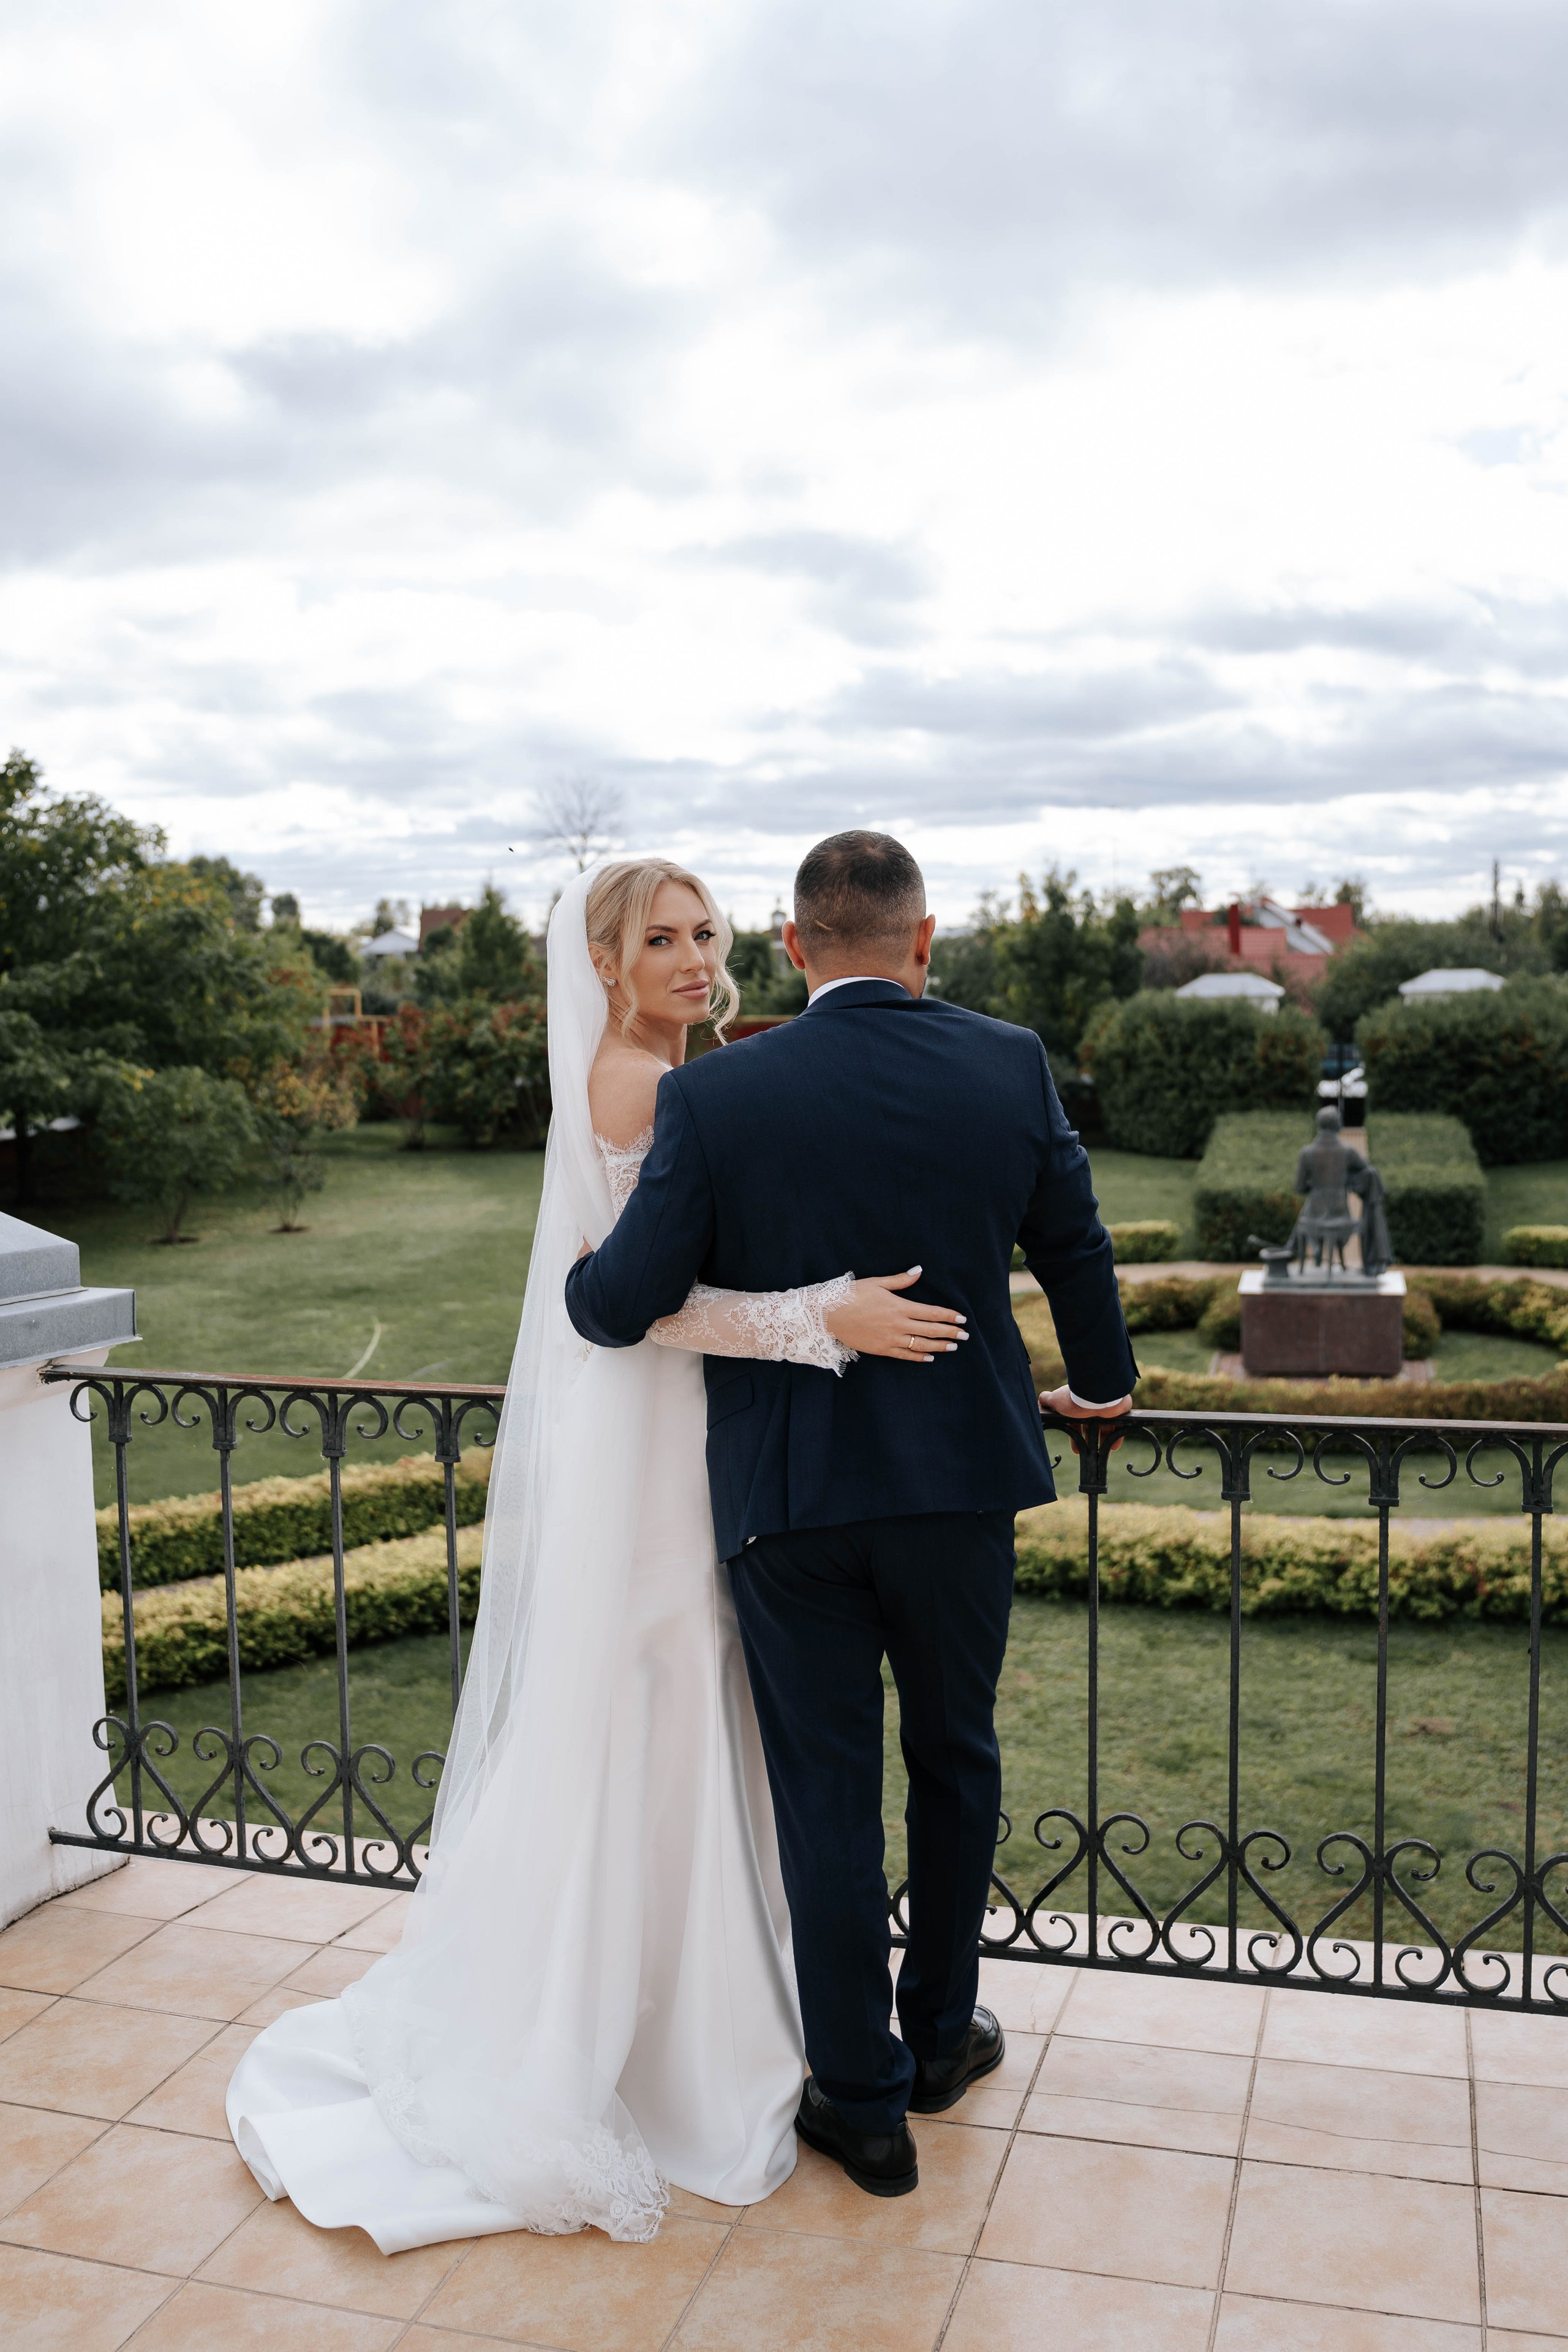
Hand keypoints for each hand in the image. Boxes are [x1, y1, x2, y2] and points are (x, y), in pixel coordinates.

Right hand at [824, 1268, 968, 1362]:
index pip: (931, 1313)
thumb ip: (900, 1280)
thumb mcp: (877, 1283)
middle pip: (931, 1330)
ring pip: (921, 1345)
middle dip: (951, 1332)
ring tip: (953, 1346)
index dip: (948, 1316)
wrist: (829, 1314)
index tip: (962, 1318)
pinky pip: (905, 1355)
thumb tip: (919, 1271)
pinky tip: (930, 1357)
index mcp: (899, 1307)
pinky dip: (919, 1357)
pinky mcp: (881, 1350)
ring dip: (940, 1346)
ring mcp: (890, 1339)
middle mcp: (898, 1325)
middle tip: (965, 1335)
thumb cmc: (851, 1295)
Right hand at [1039, 1384, 1131, 1451]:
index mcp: (1077, 1403)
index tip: (1075, 1448)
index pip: (1076, 1421)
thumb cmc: (1074, 1398)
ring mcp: (1106, 1407)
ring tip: (1103, 1454)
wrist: (1097, 1393)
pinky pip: (1118, 1425)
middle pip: (1090, 1426)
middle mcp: (1092, 1404)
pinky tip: (1114, 1446)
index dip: (1075, 1433)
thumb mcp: (1055, 1400)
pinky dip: (1116, 1436)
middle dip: (1088, 1441)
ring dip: (1103, 1441)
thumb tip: (1040, 1402)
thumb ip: (1047, 1400)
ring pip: (1105, 1427)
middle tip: (1089, 1454)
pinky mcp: (1118, 1410)